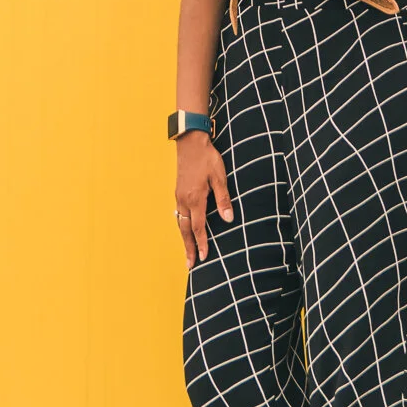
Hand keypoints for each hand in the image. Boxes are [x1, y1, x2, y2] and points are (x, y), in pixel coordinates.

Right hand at [175, 131, 233, 267]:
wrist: (190, 142)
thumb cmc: (207, 158)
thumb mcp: (219, 177)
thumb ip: (223, 198)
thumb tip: (228, 219)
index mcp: (195, 199)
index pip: (199, 228)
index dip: (201, 244)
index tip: (203, 258)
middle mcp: (184, 200)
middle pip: (186, 230)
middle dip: (188, 248)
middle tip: (190, 264)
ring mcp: (179, 196)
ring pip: (180, 222)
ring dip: (184, 238)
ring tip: (187, 252)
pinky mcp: (178, 191)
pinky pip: (179, 214)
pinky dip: (182, 226)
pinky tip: (184, 228)